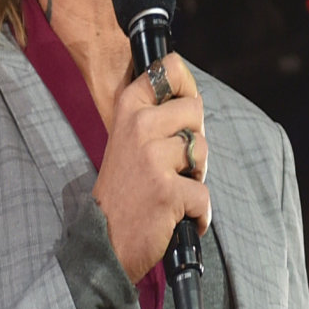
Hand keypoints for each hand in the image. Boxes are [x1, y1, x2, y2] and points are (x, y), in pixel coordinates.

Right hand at [95, 54, 209, 283]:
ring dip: (196, 177)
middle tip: (175, 166)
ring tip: (172, 190)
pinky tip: (177, 217)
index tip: (183, 108)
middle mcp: (140, 126)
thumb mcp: (128, 141)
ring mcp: (153, 158)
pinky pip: (204, 194)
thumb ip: (154, 117)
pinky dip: (198, 213)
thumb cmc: (125, 192)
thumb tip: (192, 99)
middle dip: (194, 140)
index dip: (186, 86)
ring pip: (203, 151)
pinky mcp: (167, 190)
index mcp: (129, 108)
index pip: (169, 68)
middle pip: (195, 110)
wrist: (104, 240)